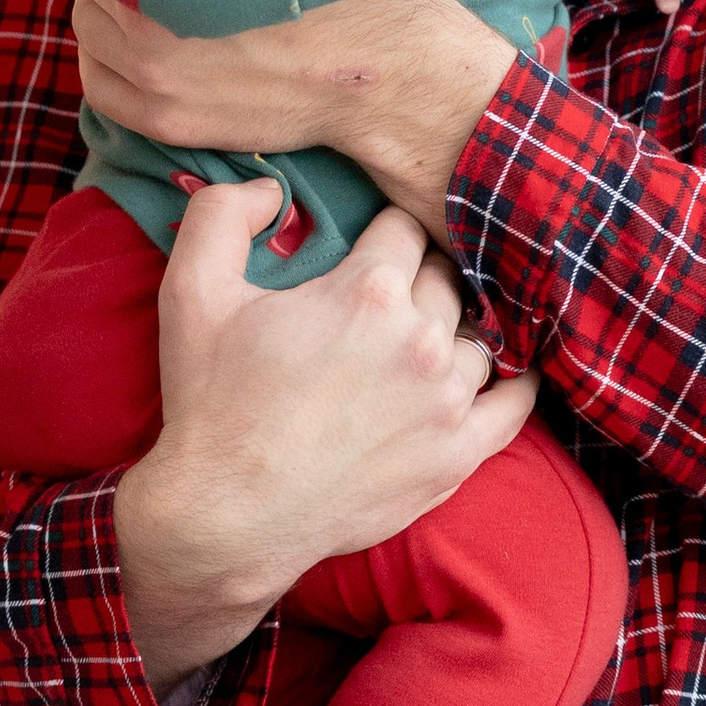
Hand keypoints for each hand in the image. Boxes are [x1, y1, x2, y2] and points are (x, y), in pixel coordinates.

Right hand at [113, 186, 535, 685]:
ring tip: (415, 346)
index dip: (379, 235)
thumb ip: (221, 215)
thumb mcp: (191, 293)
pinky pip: (515, 404)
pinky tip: (506, 374)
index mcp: (368, 291)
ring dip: (451, 332)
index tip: (363, 252)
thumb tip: (269, 188)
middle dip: (412, 280)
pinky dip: (514, 383)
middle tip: (377, 305)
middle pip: (443, 279)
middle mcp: (422, 339)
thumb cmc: (211, 405)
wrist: (228, 518)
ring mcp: (448, 400)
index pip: (402, 228)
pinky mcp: (459, 454)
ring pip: (476, 336)